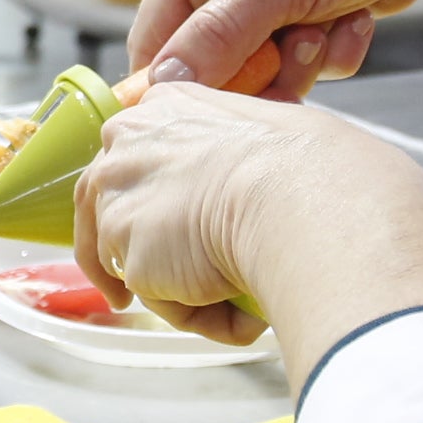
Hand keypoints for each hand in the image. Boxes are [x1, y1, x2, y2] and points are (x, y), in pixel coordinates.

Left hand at [72, 79, 422, 382]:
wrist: (301, 197)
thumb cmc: (309, 164)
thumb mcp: (272, 127)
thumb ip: (239, 149)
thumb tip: (260, 178)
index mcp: (163, 106)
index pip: (137, 154)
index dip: (153, 197)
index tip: (168, 225)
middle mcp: (125, 146)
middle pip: (113, 209)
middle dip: (143, 252)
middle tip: (190, 283)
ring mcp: (120, 203)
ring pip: (142, 260)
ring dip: (188, 291)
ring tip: (244, 307)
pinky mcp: (131, 260)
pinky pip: (165, 303)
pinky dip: (204, 317)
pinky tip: (245, 316)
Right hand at [127, 0, 422, 100]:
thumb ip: (218, 36)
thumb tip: (163, 85)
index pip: (156, 44)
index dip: (180, 84)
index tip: (213, 110)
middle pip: (215, 68)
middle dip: (264, 71)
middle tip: (301, 45)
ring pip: (267, 72)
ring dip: (308, 61)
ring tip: (334, 21)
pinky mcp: (311, 13)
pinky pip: (308, 63)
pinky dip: (336, 50)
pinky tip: (359, 17)